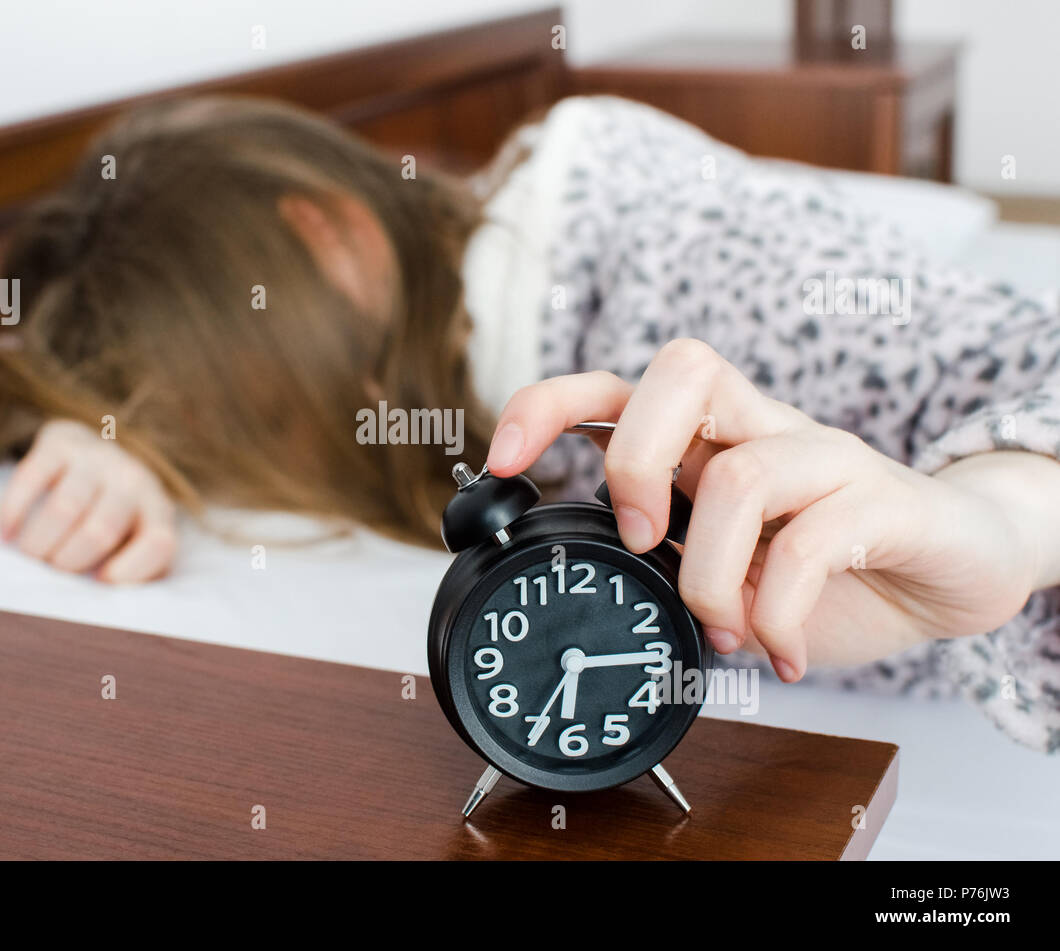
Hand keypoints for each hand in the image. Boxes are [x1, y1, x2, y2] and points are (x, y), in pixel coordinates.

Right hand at [0, 419, 177, 582]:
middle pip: (100, 532)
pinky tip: (8, 533)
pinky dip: (13, 512)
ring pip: (65, 508)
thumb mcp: (135, 542)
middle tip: (54, 571)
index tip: (101, 581)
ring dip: (39, 543)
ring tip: (32, 556)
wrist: (96, 456)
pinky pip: (31, 477)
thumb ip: (134, 572)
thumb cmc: (115, 518)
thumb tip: (105, 601)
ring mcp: (98, 457)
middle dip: (68, 563)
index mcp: (158, 511)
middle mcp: (134, 479)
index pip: (159, 543)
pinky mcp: (61, 441)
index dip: (130, 570)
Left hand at [485, 340, 1041, 681]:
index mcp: (708, 439)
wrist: (950, 568)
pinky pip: (815, 537)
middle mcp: (761, 429)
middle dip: (635, 463)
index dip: (548, 406)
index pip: (616, 386)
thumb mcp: (725, 562)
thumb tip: (589, 591)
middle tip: (640, 542)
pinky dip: (778, 612)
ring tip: (723, 630)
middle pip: (683, 370)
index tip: (499, 461)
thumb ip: (668, 559)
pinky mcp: (883, 500)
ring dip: (708, 575)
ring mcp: (824, 456)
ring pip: (741, 474)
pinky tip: (779, 653)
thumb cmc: (827, 563)